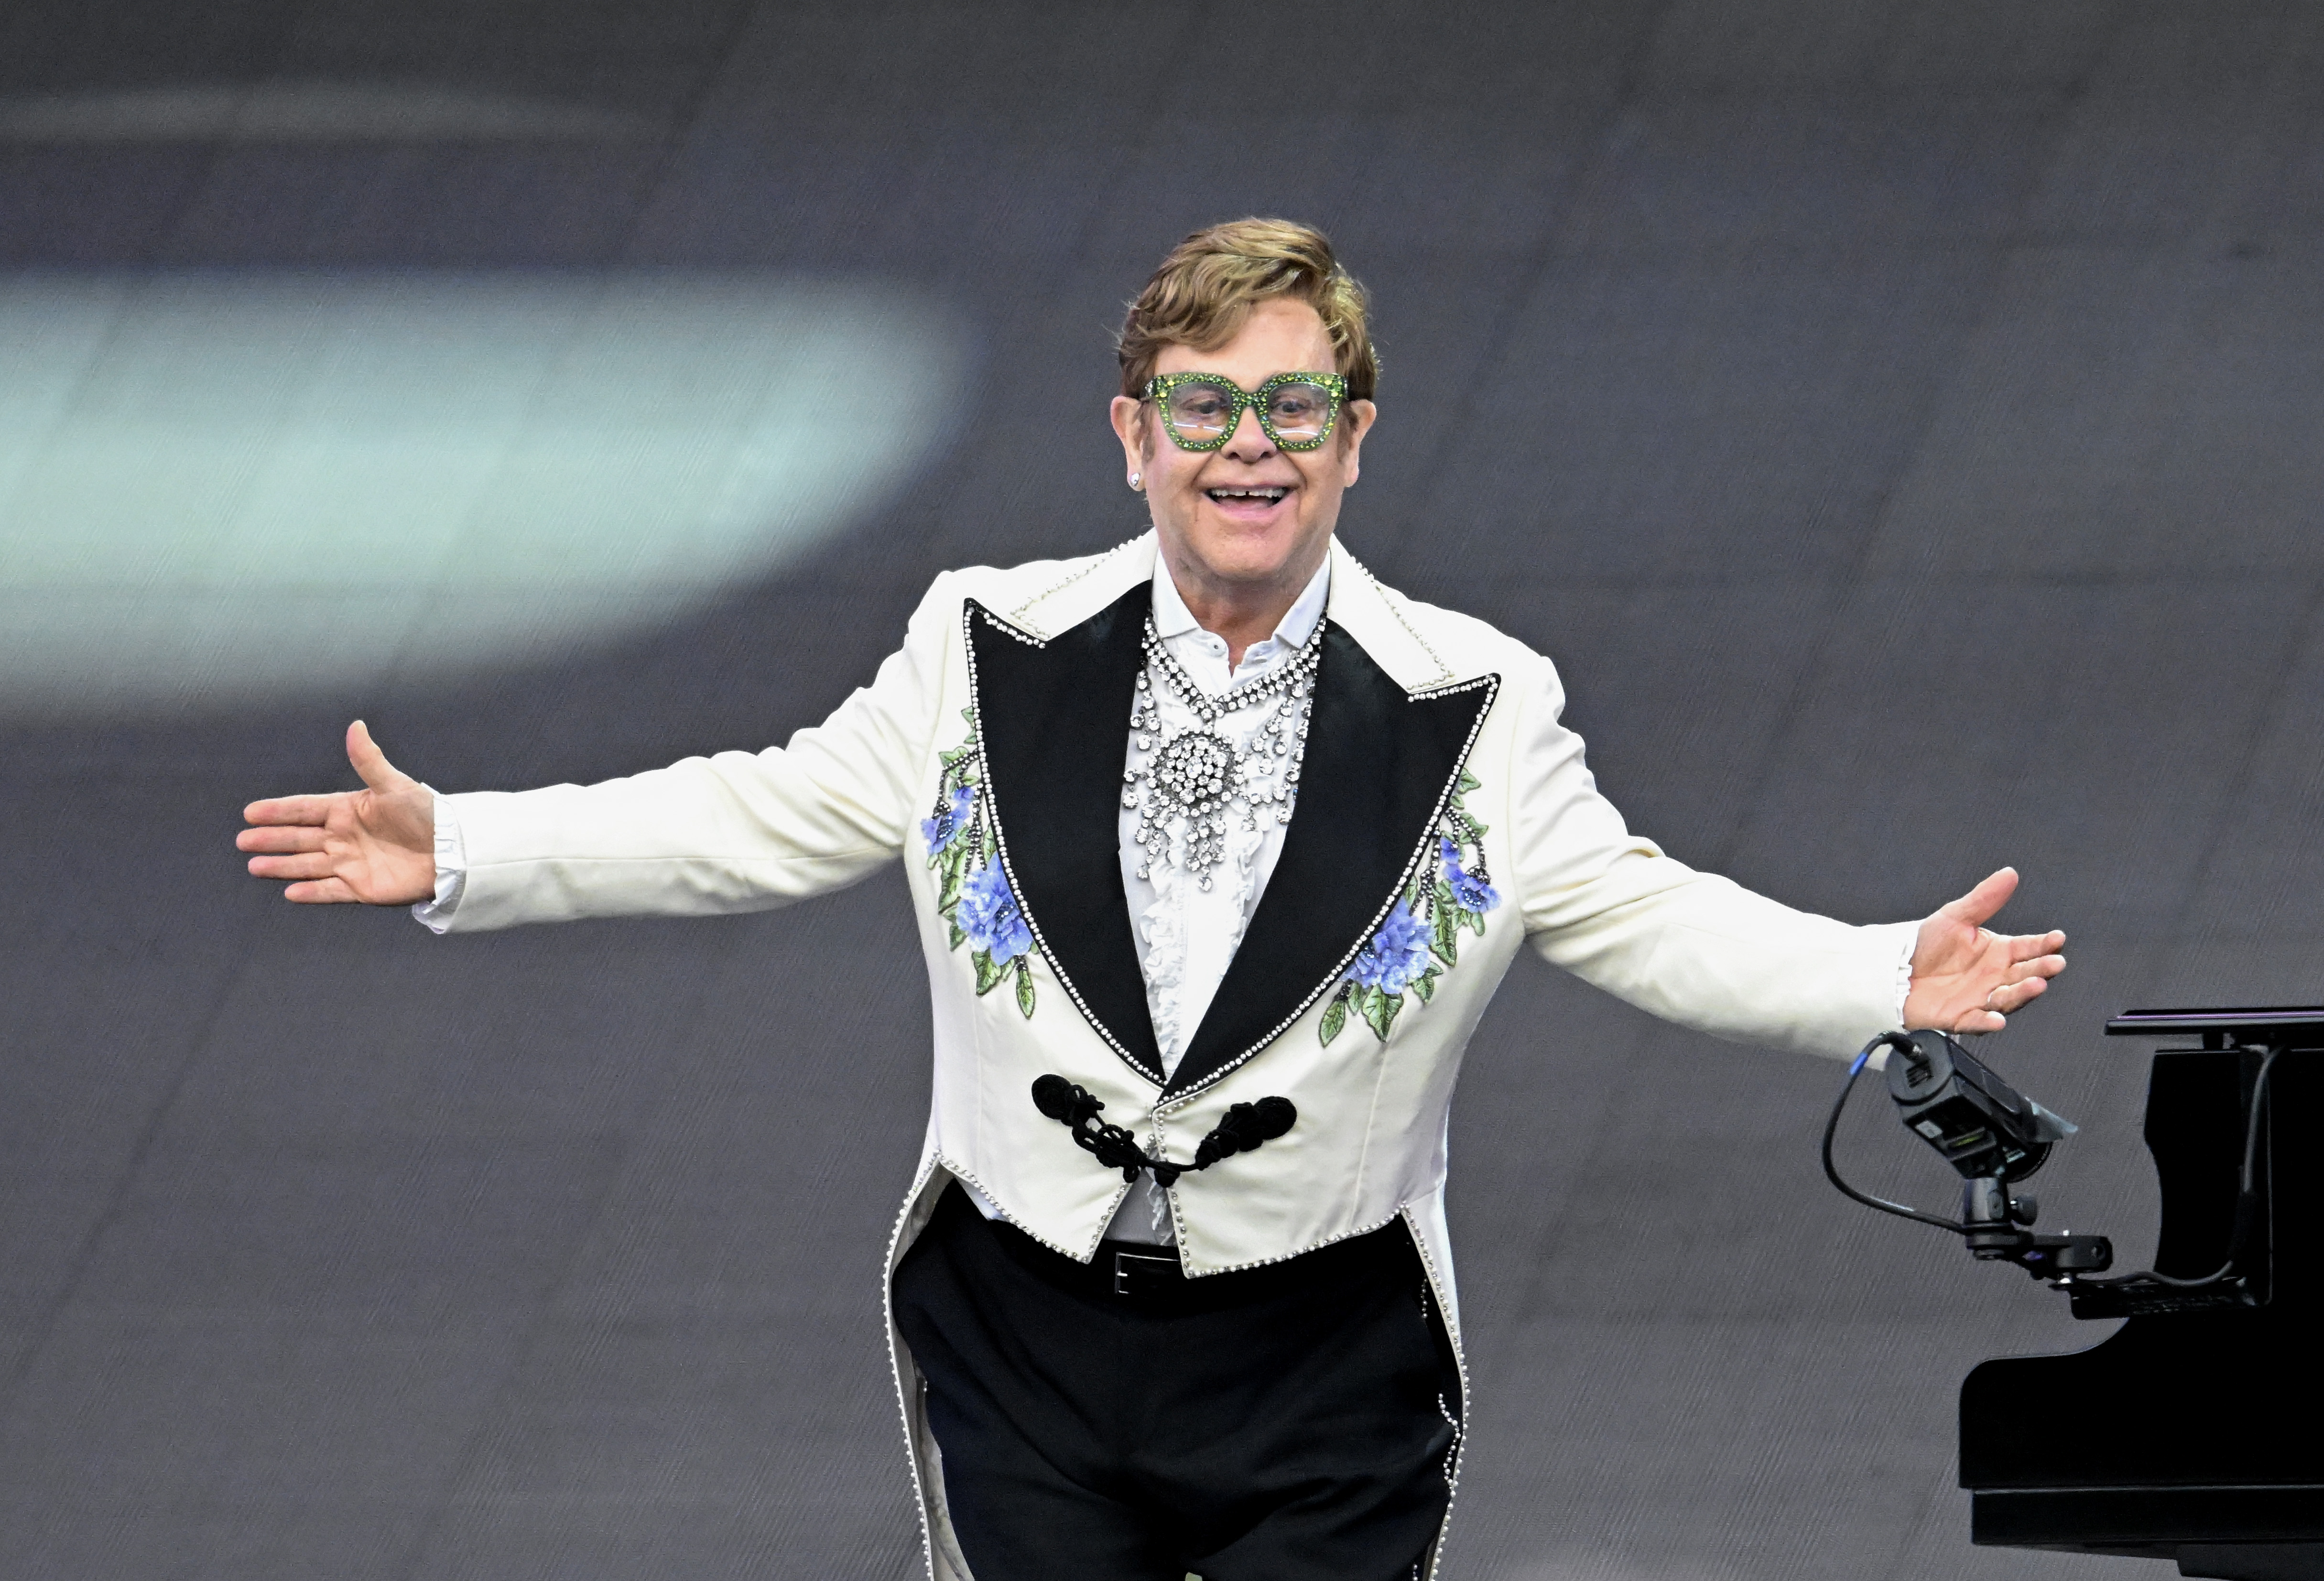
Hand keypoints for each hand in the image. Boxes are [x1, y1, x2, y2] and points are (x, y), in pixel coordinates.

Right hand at [239, 721, 435, 904]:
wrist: (452, 850)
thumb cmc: (426, 814)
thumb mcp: (394, 785)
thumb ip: (369, 760)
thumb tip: (356, 726)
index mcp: (348, 810)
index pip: (305, 809)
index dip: (279, 811)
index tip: (250, 812)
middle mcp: (344, 837)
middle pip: (300, 838)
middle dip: (272, 839)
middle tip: (242, 840)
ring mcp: (351, 863)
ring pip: (308, 864)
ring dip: (282, 866)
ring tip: (255, 866)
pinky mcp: (362, 888)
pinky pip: (330, 890)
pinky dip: (311, 892)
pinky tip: (289, 891)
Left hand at [1902, 867, 2065, 1034]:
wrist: (1894, 968)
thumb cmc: (1927, 944)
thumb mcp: (1955, 917)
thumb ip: (1984, 899)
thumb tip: (2009, 874)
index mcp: (1998, 952)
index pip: (2028, 948)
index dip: (2044, 944)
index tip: (2058, 939)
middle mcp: (1995, 977)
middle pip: (2025, 974)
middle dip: (2041, 969)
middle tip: (2055, 963)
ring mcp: (1980, 998)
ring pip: (2008, 998)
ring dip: (2023, 993)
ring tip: (2037, 985)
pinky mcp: (1960, 1017)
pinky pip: (1976, 1022)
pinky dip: (1987, 1022)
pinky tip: (1997, 1020)